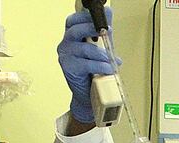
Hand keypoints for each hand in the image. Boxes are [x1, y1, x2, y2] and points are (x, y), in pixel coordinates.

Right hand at [57, 7, 119, 123]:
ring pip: (84, 49)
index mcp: (72, 37)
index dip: (84, 18)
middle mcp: (66, 44)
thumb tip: (109, 12)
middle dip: (92, 30)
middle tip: (107, 33)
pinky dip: (100, 66)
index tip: (100, 20)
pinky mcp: (68, 68)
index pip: (73, 21)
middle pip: (75, 30)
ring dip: (102, 54)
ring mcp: (65, 56)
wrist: (90, 94)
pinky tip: (109, 69)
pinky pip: (85, 64)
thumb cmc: (94, 70)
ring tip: (113, 61)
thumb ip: (104, 31)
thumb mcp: (102, 48)